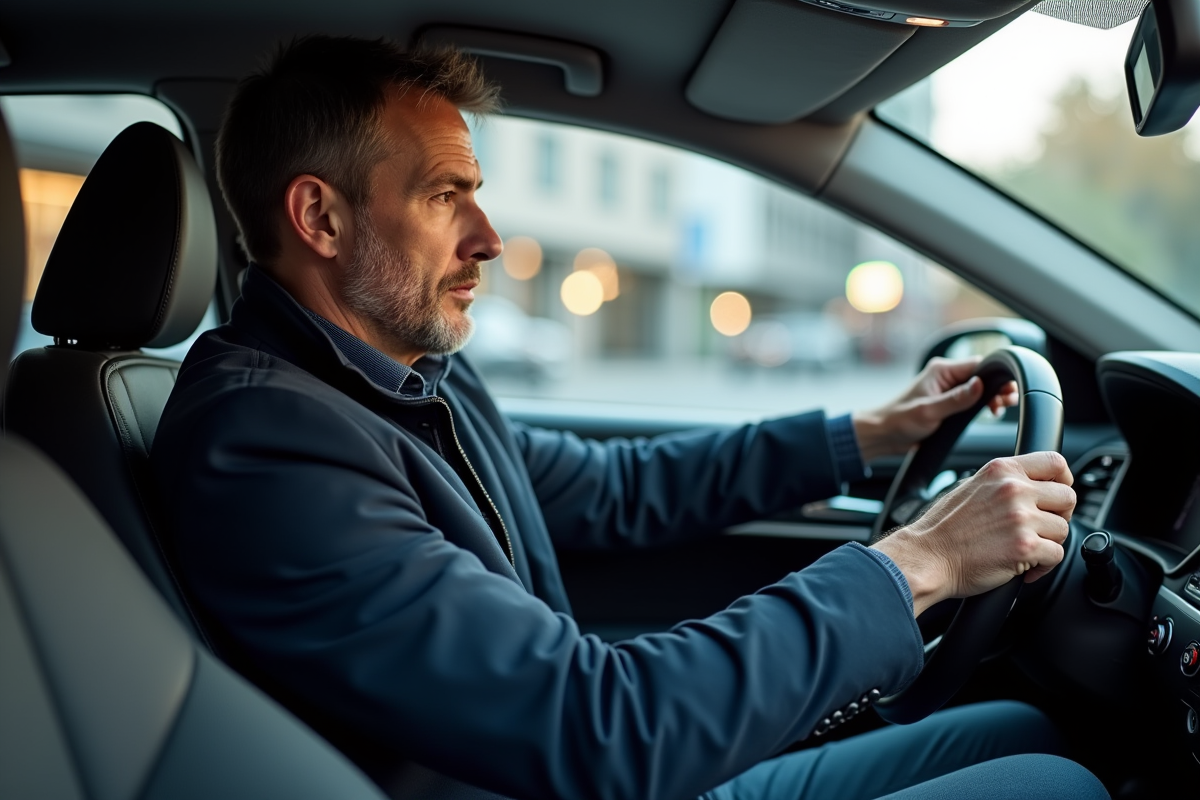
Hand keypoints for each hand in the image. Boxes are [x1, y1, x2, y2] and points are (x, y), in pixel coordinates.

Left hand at [852, 356, 1018, 462]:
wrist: (883, 434)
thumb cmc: (899, 421)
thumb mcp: (929, 412)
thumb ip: (956, 399)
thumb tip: (979, 385)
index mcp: (941, 370)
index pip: (978, 365)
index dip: (996, 377)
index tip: (1007, 391)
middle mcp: (945, 375)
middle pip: (981, 374)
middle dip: (997, 386)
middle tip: (1008, 401)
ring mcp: (947, 388)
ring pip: (978, 386)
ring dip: (992, 395)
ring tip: (1001, 408)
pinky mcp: (947, 400)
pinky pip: (971, 396)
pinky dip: (983, 402)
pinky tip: (990, 411)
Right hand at [871, 452, 1074, 616]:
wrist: (926, 557)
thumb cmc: (942, 529)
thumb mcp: (971, 487)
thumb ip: (1004, 483)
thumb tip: (1034, 488)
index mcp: (1001, 470)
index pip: (1055, 462)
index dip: (1064, 480)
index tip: (1058, 495)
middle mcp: (1013, 489)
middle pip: (1068, 497)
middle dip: (1059, 516)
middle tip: (1040, 529)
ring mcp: (1020, 517)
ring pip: (1064, 529)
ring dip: (1049, 543)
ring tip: (1025, 551)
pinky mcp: (1025, 546)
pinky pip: (1057, 556)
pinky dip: (1043, 567)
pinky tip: (1024, 568)